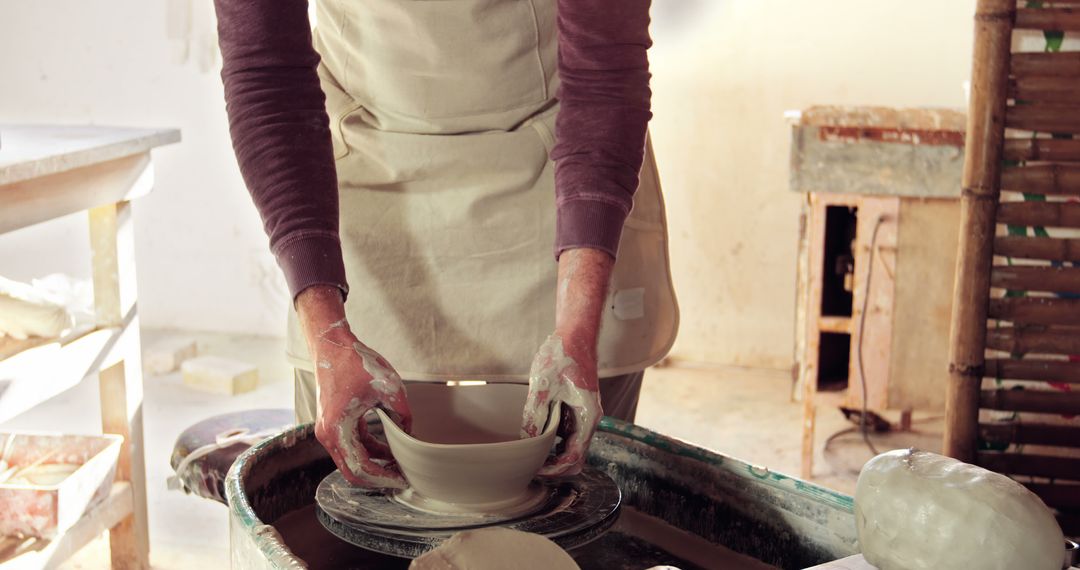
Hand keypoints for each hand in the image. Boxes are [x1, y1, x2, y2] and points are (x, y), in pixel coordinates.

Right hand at [296, 286, 411, 487]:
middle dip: (379, 478)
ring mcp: (329, 431)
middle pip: (353, 472)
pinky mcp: (334, 424)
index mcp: (336, 430)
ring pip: (352, 461)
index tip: (404, 480)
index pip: (360, 469)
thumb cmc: (355, 363)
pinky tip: (390, 450)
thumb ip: (403, 414)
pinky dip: (370, 451)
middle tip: (403, 479)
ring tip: (400, 465)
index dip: (384, 478)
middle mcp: (327, 435)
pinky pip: (353, 447)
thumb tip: (410, 436)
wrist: (332, 345)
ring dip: (375, 465)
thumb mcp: (388, 387)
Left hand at [521, 248, 612, 476]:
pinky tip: (535, 437)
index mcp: (587, 416)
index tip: (534, 471)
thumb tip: (527, 439)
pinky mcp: (576, 409)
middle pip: (576, 458)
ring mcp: (584, 415)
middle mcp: (589, 420)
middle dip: (555, 467)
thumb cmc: (562, 355)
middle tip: (530, 467)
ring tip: (529, 454)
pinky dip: (554, 441)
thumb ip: (535, 413)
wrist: (575, 334)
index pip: (574, 457)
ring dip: (554, 455)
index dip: (554, 469)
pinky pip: (567, 434)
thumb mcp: (543, 384)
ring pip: (572, 447)